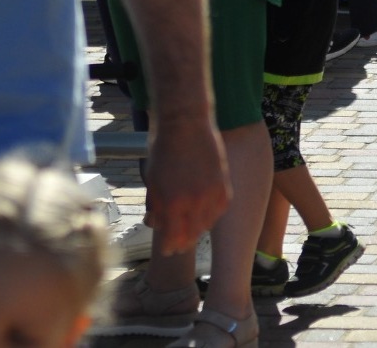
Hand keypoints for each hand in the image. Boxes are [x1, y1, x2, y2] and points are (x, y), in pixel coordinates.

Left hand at [143, 116, 229, 254]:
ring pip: (207, 224)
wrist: (186, 124)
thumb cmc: (163, 150)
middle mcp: (193, 203)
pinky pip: (220, 209)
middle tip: (177, 247)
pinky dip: (213, 215)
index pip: (172, 238)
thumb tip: (156, 223)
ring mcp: (211, 194)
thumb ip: (156, 207)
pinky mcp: (224, 184)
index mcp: (171, 204)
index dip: (169, 247)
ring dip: (198, 229)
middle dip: (182, 242)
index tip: (167, 251)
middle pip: (190, 235)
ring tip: (191, 231)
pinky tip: (206, 215)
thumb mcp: (152, 182)